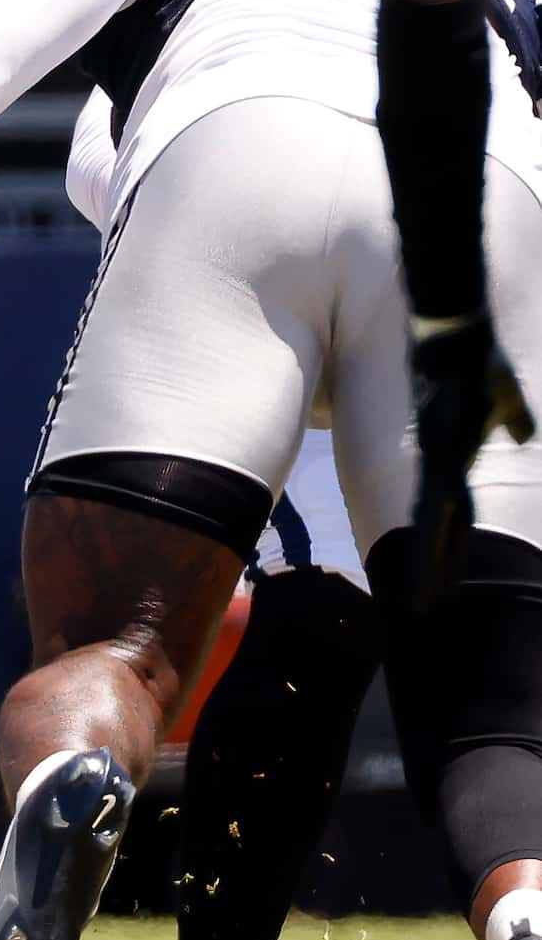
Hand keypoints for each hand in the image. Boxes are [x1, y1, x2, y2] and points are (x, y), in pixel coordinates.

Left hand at [404, 313, 536, 608]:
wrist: (453, 330)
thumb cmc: (475, 361)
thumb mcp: (502, 398)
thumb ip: (510, 421)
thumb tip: (522, 434)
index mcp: (453, 461)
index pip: (452, 516)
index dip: (445, 549)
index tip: (439, 581)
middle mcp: (440, 463)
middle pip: (438, 527)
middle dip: (431, 569)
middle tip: (418, 609)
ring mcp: (438, 454)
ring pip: (433, 518)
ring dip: (428, 557)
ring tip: (417, 595)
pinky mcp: (439, 442)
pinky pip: (437, 489)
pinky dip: (434, 518)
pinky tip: (428, 536)